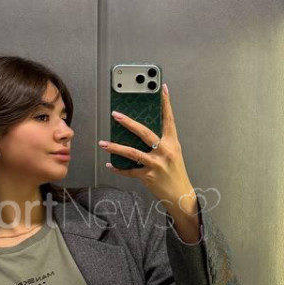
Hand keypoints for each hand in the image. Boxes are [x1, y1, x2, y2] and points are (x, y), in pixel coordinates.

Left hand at [99, 82, 196, 211]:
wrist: (181, 195)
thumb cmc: (175, 173)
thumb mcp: (172, 154)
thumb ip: (160, 142)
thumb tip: (140, 132)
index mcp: (172, 143)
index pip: (169, 119)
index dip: (166, 103)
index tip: (162, 89)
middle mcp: (165, 151)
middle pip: (144, 133)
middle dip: (128, 122)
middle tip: (115, 114)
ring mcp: (156, 164)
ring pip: (132, 153)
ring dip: (115, 147)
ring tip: (103, 143)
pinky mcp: (148, 177)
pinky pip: (129, 171)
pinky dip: (118, 168)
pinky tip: (110, 165)